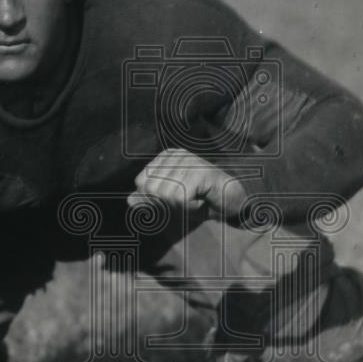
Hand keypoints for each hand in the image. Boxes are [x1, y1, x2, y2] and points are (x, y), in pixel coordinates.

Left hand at [127, 148, 245, 219]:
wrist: (232, 202)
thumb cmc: (200, 201)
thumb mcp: (170, 203)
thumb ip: (150, 201)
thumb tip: (130, 200)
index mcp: (165, 157)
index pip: (141, 183)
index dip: (154, 200)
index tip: (175, 200)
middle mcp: (176, 154)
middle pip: (151, 189)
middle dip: (166, 204)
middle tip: (186, 201)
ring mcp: (189, 160)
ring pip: (165, 195)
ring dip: (180, 207)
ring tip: (196, 200)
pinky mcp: (201, 171)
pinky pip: (180, 198)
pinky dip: (189, 207)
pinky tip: (201, 200)